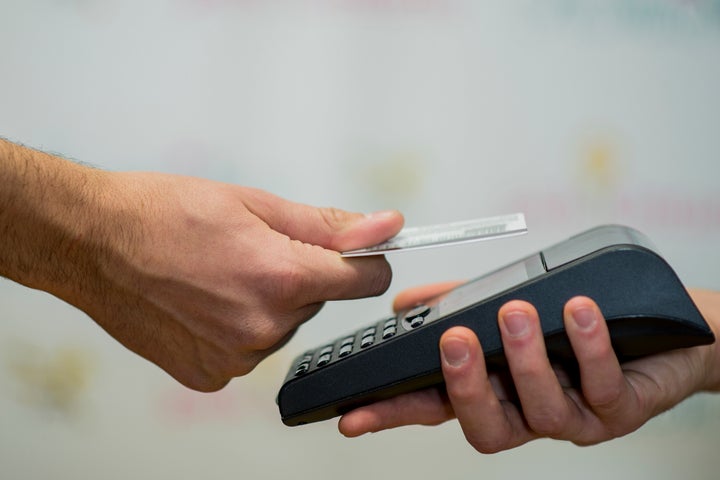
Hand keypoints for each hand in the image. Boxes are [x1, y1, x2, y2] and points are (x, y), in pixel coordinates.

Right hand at [0, 141, 403, 391]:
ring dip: (265, 301)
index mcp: (281, 277)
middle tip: (248, 251)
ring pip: (282, 324)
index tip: (347, 251)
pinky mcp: (210, 374)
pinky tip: (202, 302)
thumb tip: (386, 227)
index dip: (361, 259)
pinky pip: (248, 348)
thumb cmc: (163, 213)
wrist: (92, 241)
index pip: (366, 279)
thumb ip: (327, 225)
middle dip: (297, 275)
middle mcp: (264, 326)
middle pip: (318, 300)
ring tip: (217, 274)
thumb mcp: (254, 203)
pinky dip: (235, 326)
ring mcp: (235, 356)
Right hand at [339, 284, 719, 452]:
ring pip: (540, 411)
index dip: (394, 415)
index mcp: (493, 392)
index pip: (434, 408)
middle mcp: (526, 413)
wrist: (661, 331)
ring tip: (516, 313)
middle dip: (466, 386)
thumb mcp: (501, 303)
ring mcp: (571, 417)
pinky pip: (600, 386)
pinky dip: (587, 346)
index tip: (356, 415)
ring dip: (525, 358)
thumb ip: (451, 304)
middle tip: (455, 340)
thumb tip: (401, 306)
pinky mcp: (618, 410)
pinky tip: (578, 311)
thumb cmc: (571, 321)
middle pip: (483, 427)